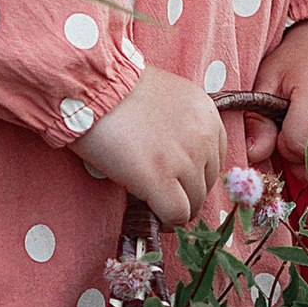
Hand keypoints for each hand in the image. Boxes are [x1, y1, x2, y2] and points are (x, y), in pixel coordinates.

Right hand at [75, 67, 229, 224]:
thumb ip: (182, 126)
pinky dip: (166, 220)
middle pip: (207, 184)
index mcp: (208, 114)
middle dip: (186, 191)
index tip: (177, 178)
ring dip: (175, 206)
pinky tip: (153, 215)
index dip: (195, 173)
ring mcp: (184, 159)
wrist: (92, 86)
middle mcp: (204, 137)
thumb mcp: (167, 98)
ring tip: (154, 202)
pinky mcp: (160, 179)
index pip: (216, 159)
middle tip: (162, 192)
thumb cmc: (118, 90)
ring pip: (194, 203)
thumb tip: (178, 159)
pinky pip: (177, 214)